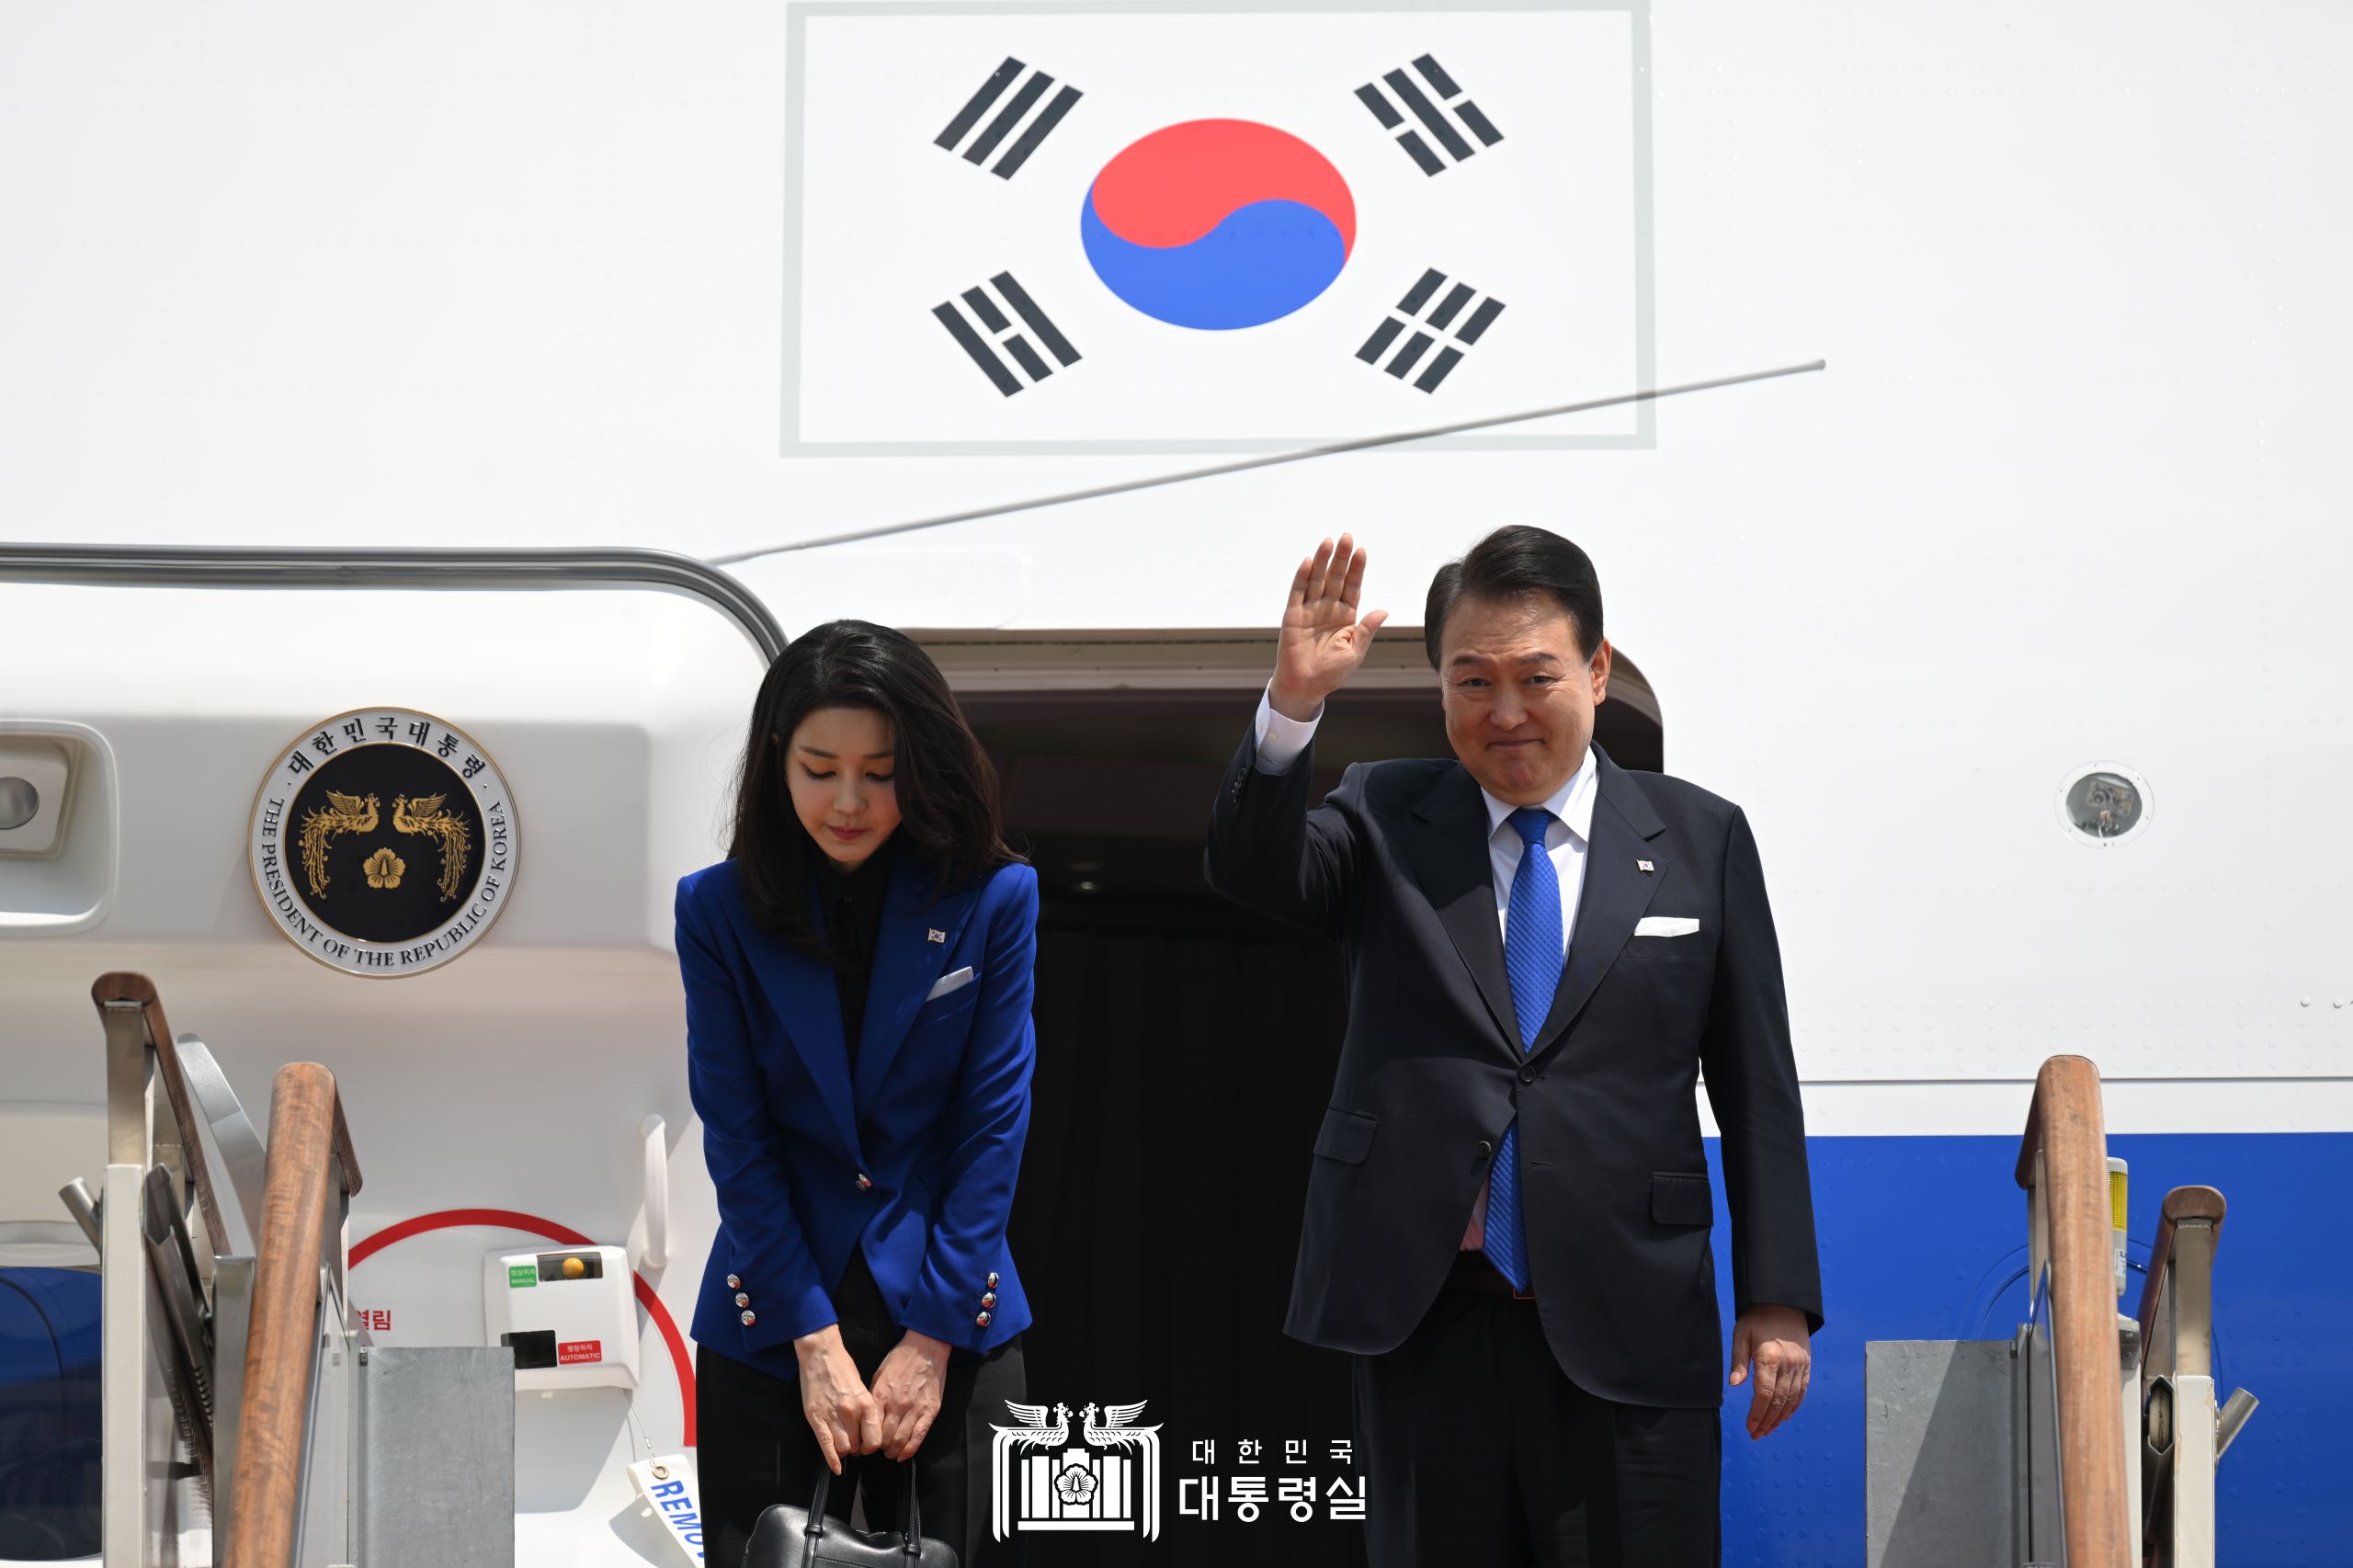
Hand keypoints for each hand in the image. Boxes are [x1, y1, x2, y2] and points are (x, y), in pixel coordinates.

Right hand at [794, 1325, 881, 1472]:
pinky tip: (836, 1468)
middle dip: (857, 1449)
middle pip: (858, 1447)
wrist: (821, 1355)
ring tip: (843, 1444)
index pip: (875, 1440)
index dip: (871, 1446)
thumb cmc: (843, 1368)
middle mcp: (851, 1412)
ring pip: (843, 1449)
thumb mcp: (863, 1388)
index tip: (868, 1444)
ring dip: (844, 1451)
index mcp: (866, 1403)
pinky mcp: (816, 1418)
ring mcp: (832, 1416)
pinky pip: (826, 1446)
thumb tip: (869, 1432)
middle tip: (854, 1444)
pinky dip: (832, 1460)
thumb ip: (867, 1411)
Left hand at [870, 1330, 950, 1460]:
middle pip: (885, 1438)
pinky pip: (919, 1436)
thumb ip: (874, 1397)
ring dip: (893, 1452)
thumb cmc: (901, 1359)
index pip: (870, 1428)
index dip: (867, 1441)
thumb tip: (868, 1417)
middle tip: (878, 1450)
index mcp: (881, 1396)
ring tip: (890, 1453)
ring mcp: (915, 1409)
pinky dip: (910, 1450)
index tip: (866, 1445)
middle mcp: (897, 1405)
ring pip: (901, 1441)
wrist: (925, 1348)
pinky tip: (903, 1455)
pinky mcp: (930, 1410)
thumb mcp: (879, 1375)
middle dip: (879, 1449)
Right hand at [1271, 533, 1388, 720]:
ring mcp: (1310, 610)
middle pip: (1336, 577)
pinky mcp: (1292, 615)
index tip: (1362, 551)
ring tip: (1328, 542)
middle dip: (1341, 558)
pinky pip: (1297, 592)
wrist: (1306, 686)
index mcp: (1346, 616)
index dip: (1357, 570)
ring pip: (1317, 580)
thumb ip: (1366, 630)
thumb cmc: (1332, 672)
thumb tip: (1383, 610)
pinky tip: (1307, 561)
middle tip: (1347, 537)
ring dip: (1322, 561)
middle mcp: (1328, 608)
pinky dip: (1301, 577)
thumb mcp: (1355, 651)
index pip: (1353, 587)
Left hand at [1728, 1303, 1811, 1438]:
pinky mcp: (1806, 1366)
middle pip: (1778, 1401)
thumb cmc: (1757, 1318)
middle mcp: (1788, 1364)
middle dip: (1767, 1422)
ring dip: (1779, 1419)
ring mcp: (1800, 1366)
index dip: (1757, 1414)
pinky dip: (1793, 1407)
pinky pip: (1802, 1392)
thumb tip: (1735, 1385)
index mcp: (1769, 1357)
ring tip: (1767, 1430)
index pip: (1764, 1394)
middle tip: (1755, 1435)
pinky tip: (1783, 1417)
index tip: (1749, 1427)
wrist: (1784, 1303)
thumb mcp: (1741, 1334)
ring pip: (1791, 1400)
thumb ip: (1739, 1360)